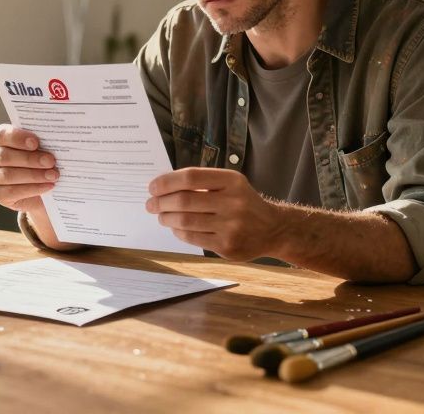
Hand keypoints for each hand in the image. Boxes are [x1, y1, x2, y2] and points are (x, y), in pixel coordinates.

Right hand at [0, 124, 57, 217]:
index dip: (17, 138)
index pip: (2, 135)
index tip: (35, 142)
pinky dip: (33, 189)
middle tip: (50, 161)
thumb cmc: (40, 158)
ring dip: (34, 175)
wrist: (42, 186)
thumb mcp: (41, 146)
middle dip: (30, 159)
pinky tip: (48, 186)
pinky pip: (12, 192)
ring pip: (8, 175)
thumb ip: (42, 141)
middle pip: (5, 156)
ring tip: (53, 175)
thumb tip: (54, 140)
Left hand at [146, 168, 283, 260]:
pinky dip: (178, 231)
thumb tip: (164, 185)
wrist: (273, 229)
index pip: (191, 177)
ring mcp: (231, 226)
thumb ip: (203, 182)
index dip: (167, 181)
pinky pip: (192, 238)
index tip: (152, 187)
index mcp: (232, 181)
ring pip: (185, 221)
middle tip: (150, 204)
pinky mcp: (227, 246)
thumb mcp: (231, 184)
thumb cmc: (244, 203)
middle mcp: (233, 202)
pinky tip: (175, 227)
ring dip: (166, 217)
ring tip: (161, 215)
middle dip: (160, 202)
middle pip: (184, 200)